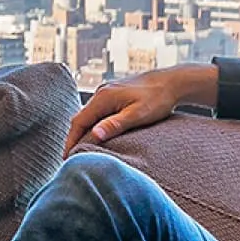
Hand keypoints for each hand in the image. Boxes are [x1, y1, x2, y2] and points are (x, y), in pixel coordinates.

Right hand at [68, 63, 215, 150]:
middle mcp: (101, 93)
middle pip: (80, 118)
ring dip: (82, 132)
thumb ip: (115, 124)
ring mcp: (106, 92)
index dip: (71, 141)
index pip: (78, 122)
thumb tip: (94, 135)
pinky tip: (96, 135)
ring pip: (88, 115)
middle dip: (73, 138)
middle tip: (71, 158)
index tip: (67, 158)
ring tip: (82, 150)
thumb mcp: (138, 115)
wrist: (171, 82)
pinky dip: (92, 124)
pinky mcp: (113, 94)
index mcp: (103, 98)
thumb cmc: (158, 98)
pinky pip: (96, 112)